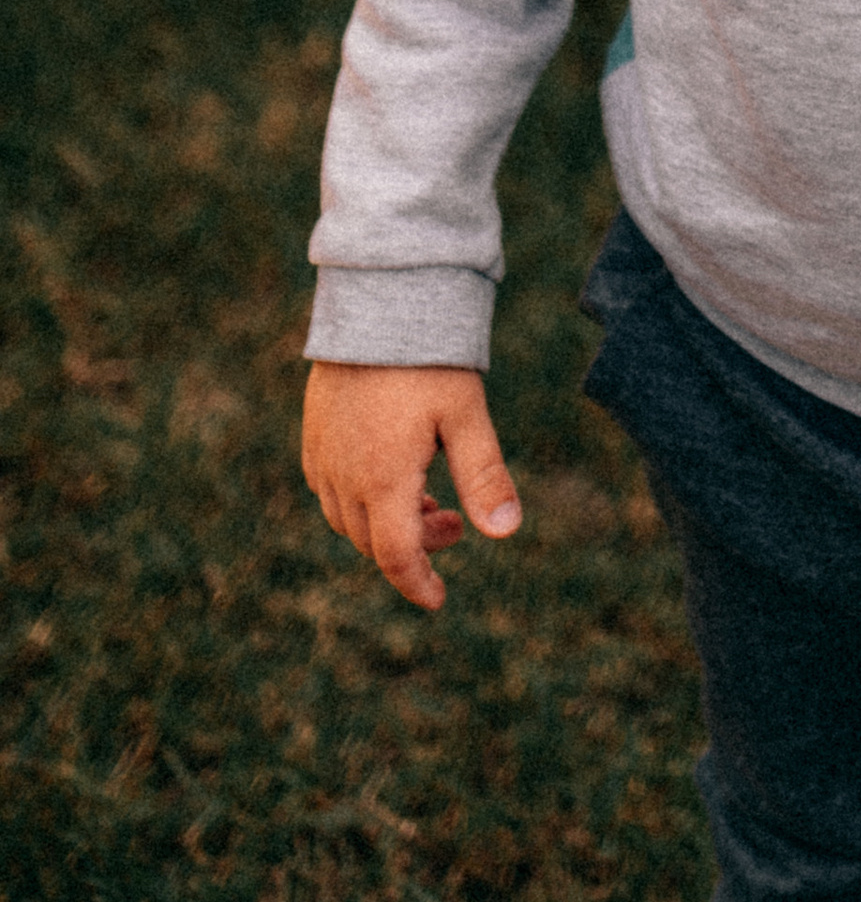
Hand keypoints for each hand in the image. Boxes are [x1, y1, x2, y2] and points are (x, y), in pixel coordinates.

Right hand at [303, 361, 521, 610]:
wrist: (377, 302)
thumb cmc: (428, 359)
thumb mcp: (467, 415)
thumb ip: (484, 475)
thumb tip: (506, 532)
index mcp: (384, 480)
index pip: (397, 557)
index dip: (419, 583)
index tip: (439, 599)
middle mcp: (344, 478)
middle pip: (374, 542)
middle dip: (416, 546)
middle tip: (454, 521)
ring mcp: (323, 457)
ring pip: (348, 520)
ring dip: (387, 525)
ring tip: (429, 495)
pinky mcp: (313, 436)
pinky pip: (329, 490)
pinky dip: (359, 502)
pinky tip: (390, 475)